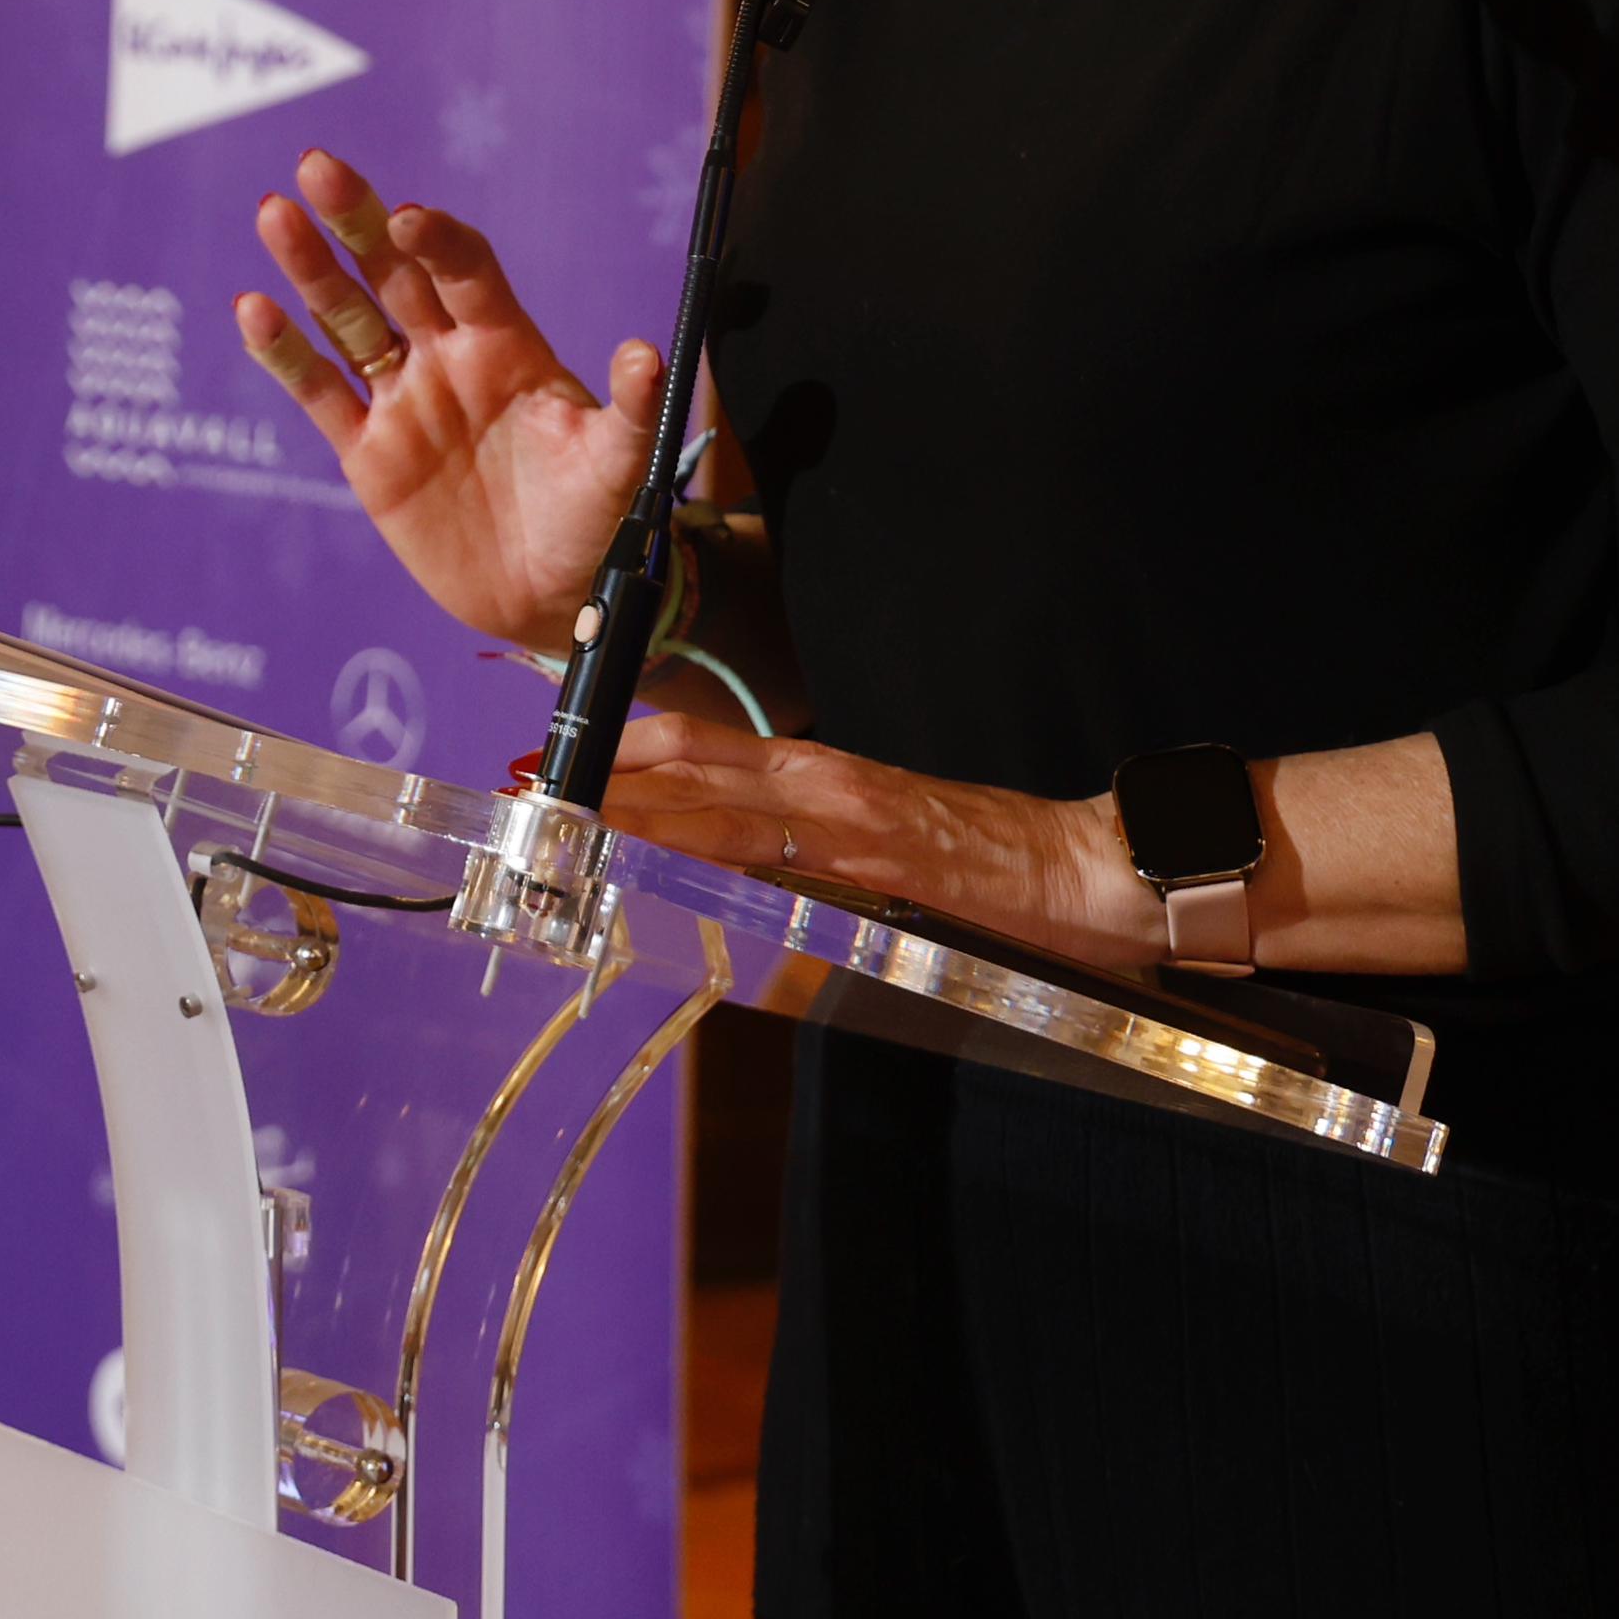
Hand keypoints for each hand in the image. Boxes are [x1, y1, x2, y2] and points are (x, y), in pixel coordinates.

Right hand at [234, 147, 664, 654]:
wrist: (552, 598)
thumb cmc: (597, 523)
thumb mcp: (622, 466)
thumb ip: (631, 410)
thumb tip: (648, 355)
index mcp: (508, 345)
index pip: (464, 270)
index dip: (437, 240)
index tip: (408, 219)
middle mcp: (448, 358)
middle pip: (392, 274)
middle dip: (356, 220)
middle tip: (318, 167)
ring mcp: (403, 401)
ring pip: (346, 319)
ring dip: (310, 269)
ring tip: (274, 215)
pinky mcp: (368, 453)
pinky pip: (319, 394)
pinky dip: (285, 354)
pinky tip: (253, 310)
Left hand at [603, 710, 1155, 973]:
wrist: (1084, 868)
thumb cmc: (989, 858)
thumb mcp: (884, 840)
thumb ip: (813, 843)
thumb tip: (749, 865)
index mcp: (820, 773)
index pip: (703, 751)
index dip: (629, 755)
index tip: (565, 766)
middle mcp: (821, 781)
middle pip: (690, 766)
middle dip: (608, 778)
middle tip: (533, 785)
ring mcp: (843, 815)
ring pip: (716, 800)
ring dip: (635, 808)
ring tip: (565, 814)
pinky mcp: (871, 856)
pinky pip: (773, 849)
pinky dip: (707, 848)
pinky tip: (659, 854)